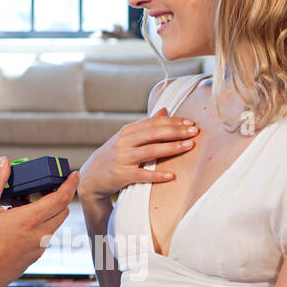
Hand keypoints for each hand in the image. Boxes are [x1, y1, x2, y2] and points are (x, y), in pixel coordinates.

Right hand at [0, 157, 79, 286]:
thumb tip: (5, 163)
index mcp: (30, 219)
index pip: (61, 199)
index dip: (70, 185)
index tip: (74, 175)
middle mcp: (39, 235)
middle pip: (62, 211)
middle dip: (60, 198)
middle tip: (47, 188)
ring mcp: (38, 248)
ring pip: (53, 225)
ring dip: (47, 213)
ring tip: (24, 206)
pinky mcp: (34, 258)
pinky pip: (43, 238)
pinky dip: (38, 227)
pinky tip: (18, 225)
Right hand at [77, 107, 198, 209]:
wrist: (91, 176)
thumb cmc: (114, 155)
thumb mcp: (127, 138)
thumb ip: (146, 126)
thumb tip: (165, 110)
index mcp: (127, 131)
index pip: (153, 123)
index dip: (173, 121)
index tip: (190, 123)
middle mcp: (124, 142)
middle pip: (153, 133)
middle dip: (176, 131)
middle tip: (194, 132)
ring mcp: (122, 158)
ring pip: (150, 151)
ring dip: (171, 148)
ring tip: (189, 146)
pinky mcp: (121, 175)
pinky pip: (142, 175)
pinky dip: (157, 175)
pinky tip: (171, 175)